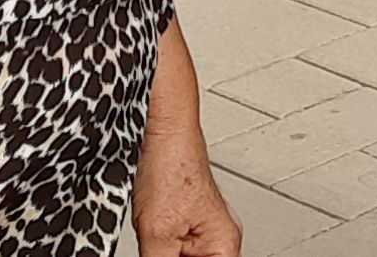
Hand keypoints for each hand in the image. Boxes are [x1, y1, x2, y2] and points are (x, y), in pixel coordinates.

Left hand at [130, 131, 242, 256]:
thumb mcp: (157, 236)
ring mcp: (201, 229)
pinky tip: (152, 245)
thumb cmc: (171, 166)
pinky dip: (164, 252)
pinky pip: (177, 249)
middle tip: (158, 251)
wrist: (163, 131)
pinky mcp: (184, 221)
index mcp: (224, 245)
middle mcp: (218, 238)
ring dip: (166, 256)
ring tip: (155, 243)